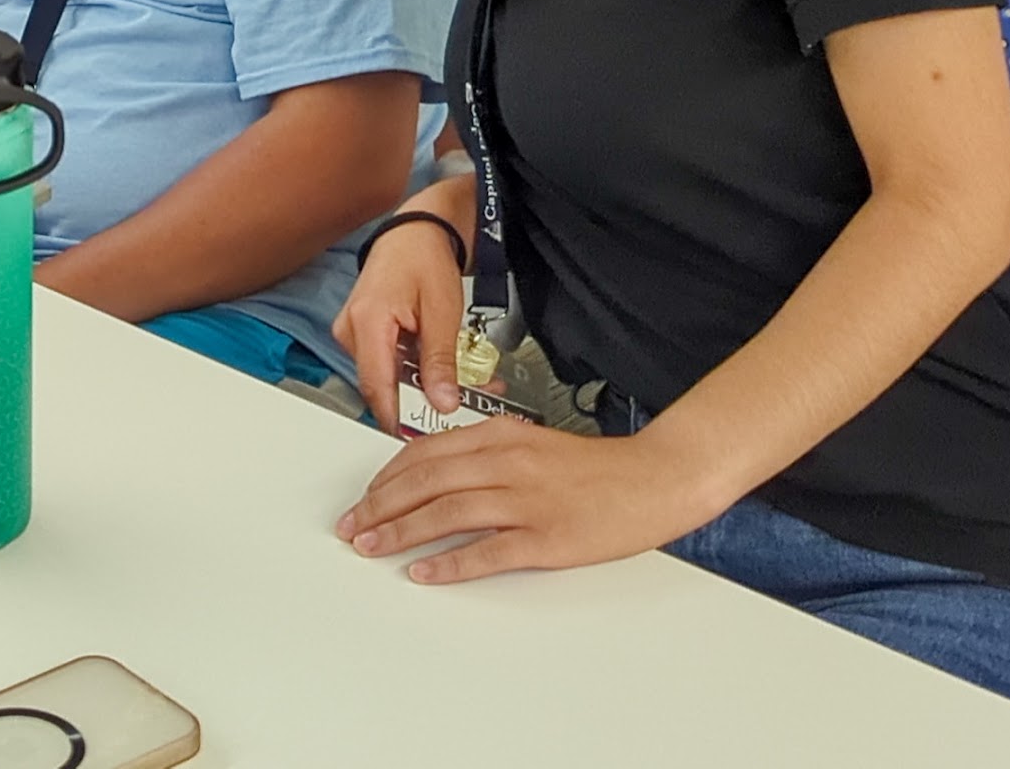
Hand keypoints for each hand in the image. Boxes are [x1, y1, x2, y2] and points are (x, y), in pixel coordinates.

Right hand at [334, 218, 467, 434]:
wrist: (415, 232)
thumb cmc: (424, 258)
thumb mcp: (443, 312)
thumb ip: (440, 361)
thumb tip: (442, 402)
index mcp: (368, 322)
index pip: (377, 386)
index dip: (396, 417)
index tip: (416, 439)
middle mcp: (351, 330)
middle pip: (381, 385)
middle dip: (420, 399)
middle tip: (460, 404)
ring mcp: (352, 332)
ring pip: (386, 377)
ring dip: (420, 384)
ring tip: (462, 382)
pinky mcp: (361, 333)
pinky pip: (385, 362)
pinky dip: (413, 369)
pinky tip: (439, 368)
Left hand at [335, 418, 730, 582]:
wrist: (657, 478)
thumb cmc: (597, 468)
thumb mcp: (533, 444)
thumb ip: (486, 455)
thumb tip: (437, 476)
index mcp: (501, 436)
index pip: (424, 453)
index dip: (386, 478)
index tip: (365, 498)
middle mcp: (507, 463)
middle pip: (425, 482)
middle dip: (380, 506)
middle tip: (352, 527)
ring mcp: (526, 501)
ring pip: (446, 513)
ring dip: (401, 532)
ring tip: (372, 547)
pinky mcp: (546, 538)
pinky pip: (487, 552)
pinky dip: (451, 563)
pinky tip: (425, 573)